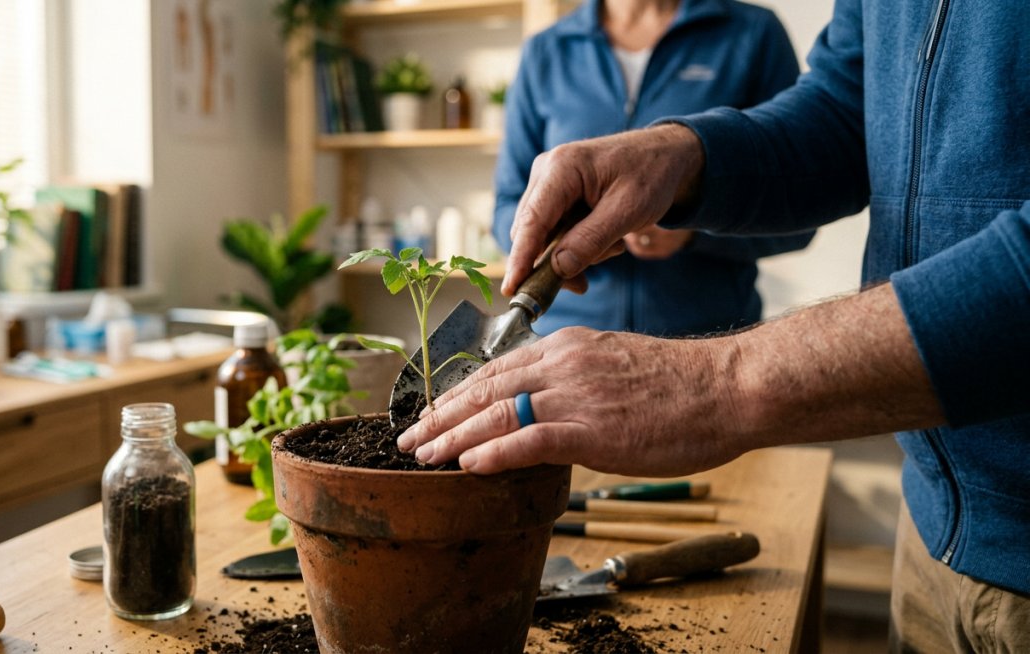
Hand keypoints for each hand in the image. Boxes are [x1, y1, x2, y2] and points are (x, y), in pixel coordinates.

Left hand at [396, 285, 944, 477]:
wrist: (728, 386)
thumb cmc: (680, 384)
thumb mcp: (614, 365)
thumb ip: (574, 380)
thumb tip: (545, 408)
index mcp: (566, 347)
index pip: (496, 368)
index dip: (457, 393)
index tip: (432, 410)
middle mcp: (562, 364)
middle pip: (484, 389)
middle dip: (441, 415)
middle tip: (409, 437)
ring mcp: (575, 394)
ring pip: (496, 413)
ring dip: (451, 436)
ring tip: (422, 454)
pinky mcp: (593, 428)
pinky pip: (529, 440)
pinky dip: (493, 453)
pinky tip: (468, 465)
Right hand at [502, 124, 704, 296]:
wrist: (667, 155)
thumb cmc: (652, 175)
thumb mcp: (628, 211)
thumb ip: (591, 240)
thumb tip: (557, 268)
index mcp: (562, 167)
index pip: (531, 221)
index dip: (520, 258)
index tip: (512, 288)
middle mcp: (546, 171)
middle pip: (530, 232)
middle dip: (554, 262)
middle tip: (584, 283)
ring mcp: (548, 182)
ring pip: (541, 236)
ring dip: (571, 253)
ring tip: (612, 246)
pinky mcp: (555, 194)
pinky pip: (552, 231)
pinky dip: (574, 246)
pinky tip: (605, 241)